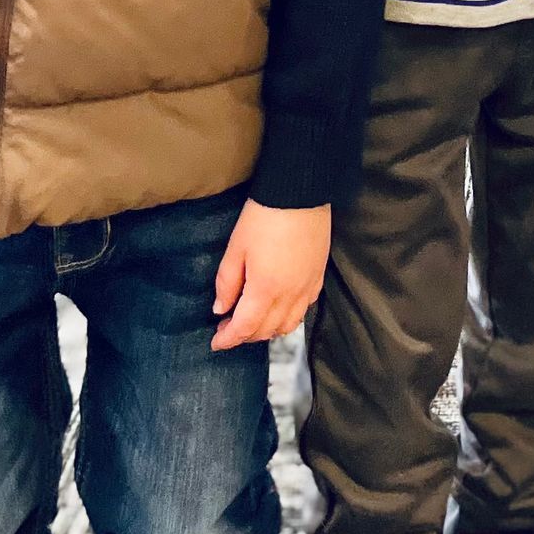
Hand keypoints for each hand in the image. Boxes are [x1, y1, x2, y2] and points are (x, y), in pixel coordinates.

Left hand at [211, 200, 330, 349]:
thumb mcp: (236, 247)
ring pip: (288, 325)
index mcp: (265, 289)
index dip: (227, 339)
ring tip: (253, 318)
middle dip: (244, 335)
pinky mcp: (318, 276)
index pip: (244, 328)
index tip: (215, 342)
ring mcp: (307, 286)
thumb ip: (227, 282)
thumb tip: (220, 309)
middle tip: (228, 326)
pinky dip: (289, 316)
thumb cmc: (265, 215)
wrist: (301, 191)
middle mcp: (290, 294)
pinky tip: (279, 305)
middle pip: (266, 331)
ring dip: (268, 329)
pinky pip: (304, 309)